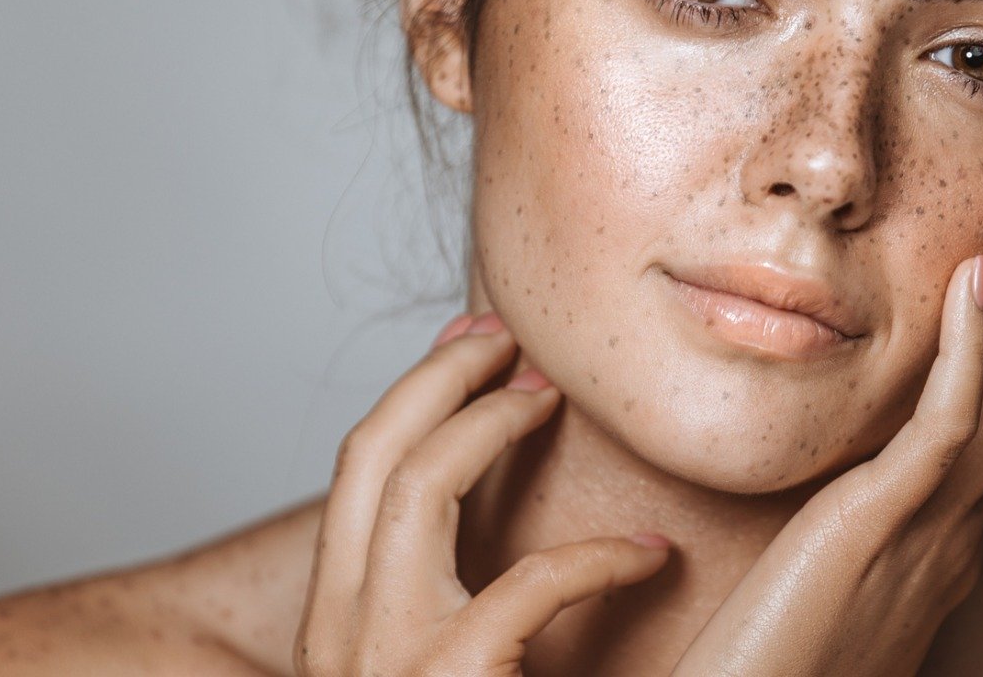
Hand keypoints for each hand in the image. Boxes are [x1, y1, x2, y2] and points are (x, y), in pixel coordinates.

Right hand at [293, 312, 673, 675]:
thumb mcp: (431, 660)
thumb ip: (439, 596)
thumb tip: (488, 514)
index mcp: (333, 619)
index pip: (356, 473)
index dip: (413, 394)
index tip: (471, 345)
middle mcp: (337, 629)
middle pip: (369, 452)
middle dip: (438, 376)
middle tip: (507, 337)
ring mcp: (383, 655)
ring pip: (417, 487)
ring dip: (489, 421)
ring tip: (553, 394)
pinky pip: (531, 584)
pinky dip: (600, 559)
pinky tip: (649, 554)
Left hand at [669, 195, 982, 676]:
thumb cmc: (765, 670)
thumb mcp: (819, 584)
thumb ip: (843, 533)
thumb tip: (836, 494)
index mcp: (936, 543)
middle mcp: (951, 534)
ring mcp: (928, 531)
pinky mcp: (880, 527)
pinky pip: (945, 427)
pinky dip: (968, 350)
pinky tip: (972, 282)